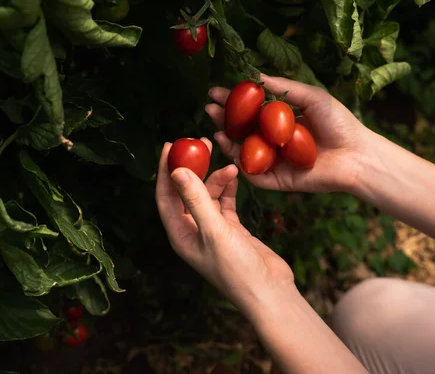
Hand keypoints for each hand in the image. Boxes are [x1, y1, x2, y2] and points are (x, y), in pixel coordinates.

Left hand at [156, 139, 295, 317]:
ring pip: (208, 195)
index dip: (165, 171)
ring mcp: (213, 230)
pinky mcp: (232, 230)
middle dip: (192, 168)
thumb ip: (196, 200)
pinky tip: (236, 177)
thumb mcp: (214, 231)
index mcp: (180, 235)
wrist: (269, 291)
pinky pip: (225, 203)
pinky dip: (229, 189)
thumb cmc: (237, 269)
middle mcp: (193, 231)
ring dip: (217, 178)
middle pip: (186, 192)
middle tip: (200, 144)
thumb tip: (176, 171)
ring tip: (230, 166)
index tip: (170, 145)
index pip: (165, 196)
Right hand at [206, 74, 368, 192]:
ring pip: (243, 152)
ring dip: (227, 139)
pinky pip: (253, 173)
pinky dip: (238, 163)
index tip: (215, 91)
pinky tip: (230, 147)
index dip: (232, 101)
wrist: (356, 154)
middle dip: (224, 118)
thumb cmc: (339, 123)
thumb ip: (283, 87)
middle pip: (242, 130)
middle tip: (209, 107)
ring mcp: (273, 161)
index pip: (251, 110)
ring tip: (217, 125)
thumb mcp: (311, 97)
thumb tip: (254, 74)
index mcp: (281, 121)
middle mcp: (274, 141)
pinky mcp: (276, 179)